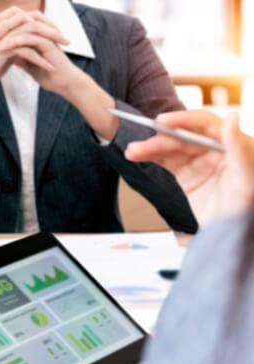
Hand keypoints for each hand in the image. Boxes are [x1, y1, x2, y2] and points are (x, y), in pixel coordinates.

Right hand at [0, 7, 67, 128]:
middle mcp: (6, 29)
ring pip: (33, 34)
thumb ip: (17, 46)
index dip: (46, 24)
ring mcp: (5, 37)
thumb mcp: (5, 53)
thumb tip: (29, 46)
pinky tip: (49, 67)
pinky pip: (27, 51)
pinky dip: (40, 59)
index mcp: (7, 27)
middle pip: (35, 22)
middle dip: (53, 30)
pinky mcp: (4, 49)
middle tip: (66, 40)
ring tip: (62, 51)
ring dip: (50, 42)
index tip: (58, 34)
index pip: (32, 18)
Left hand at [0, 7, 118, 139]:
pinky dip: (17, 41)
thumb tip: (5, 52)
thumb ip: (17, 55)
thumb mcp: (27, 63)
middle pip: (18, 16)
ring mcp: (46, 35)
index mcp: (35, 32)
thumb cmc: (47, 73)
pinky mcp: (49, 44)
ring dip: (7, 30)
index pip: (14, 20)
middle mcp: (41, 30)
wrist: (62, 83)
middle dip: (0, 23)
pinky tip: (5, 46)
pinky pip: (31, 38)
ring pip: (25, 24)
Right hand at [126, 111, 253, 224]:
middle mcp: (217, 149)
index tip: (163, 122)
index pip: (207, 124)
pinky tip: (138, 155)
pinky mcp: (188, 174)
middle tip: (140, 145)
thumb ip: (239, 147)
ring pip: (172, 148)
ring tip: (133, 152)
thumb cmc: (247, 208)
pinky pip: (167, 161)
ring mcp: (201, 161)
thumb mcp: (247, 177)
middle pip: (184, 136)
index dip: (184, 120)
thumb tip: (232, 117)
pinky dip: (151, 157)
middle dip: (160, 139)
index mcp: (235, 143)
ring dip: (150, 148)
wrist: (234, 234)